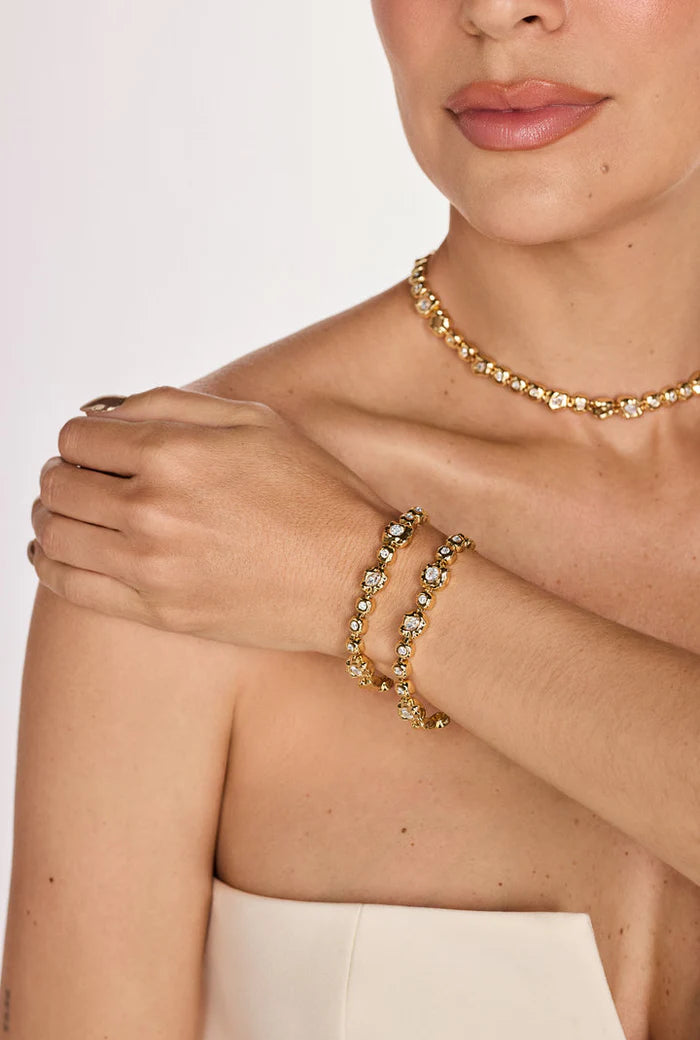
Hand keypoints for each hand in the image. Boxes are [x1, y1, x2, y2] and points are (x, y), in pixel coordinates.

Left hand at [28, 385, 392, 653]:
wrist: (356, 575)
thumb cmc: (316, 494)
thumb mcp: (255, 422)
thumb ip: (171, 404)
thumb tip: (103, 413)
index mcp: (175, 453)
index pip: (76, 438)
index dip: (80, 439)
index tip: (96, 449)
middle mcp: (153, 509)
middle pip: (57, 485)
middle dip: (63, 475)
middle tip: (83, 478)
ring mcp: (152, 566)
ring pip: (54, 534)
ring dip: (51, 517)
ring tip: (70, 513)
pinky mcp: (159, 612)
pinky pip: (70, 585)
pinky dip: (50, 563)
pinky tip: (57, 552)